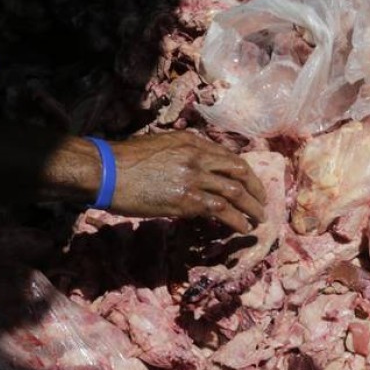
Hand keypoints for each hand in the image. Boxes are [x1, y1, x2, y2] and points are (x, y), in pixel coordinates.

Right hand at [109, 132, 265, 232]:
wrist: (106, 171)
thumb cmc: (126, 161)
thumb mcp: (161, 147)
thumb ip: (184, 156)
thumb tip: (199, 174)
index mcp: (192, 142)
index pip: (229, 157)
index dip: (245, 173)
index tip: (251, 185)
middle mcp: (198, 156)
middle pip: (240, 172)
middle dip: (256, 189)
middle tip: (262, 203)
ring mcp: (194, 177)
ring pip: (235, 192)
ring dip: (251, 208)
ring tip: (258, 220)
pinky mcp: (186, 199)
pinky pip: (221, 211)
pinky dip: (236, 220)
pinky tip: (241, 228)